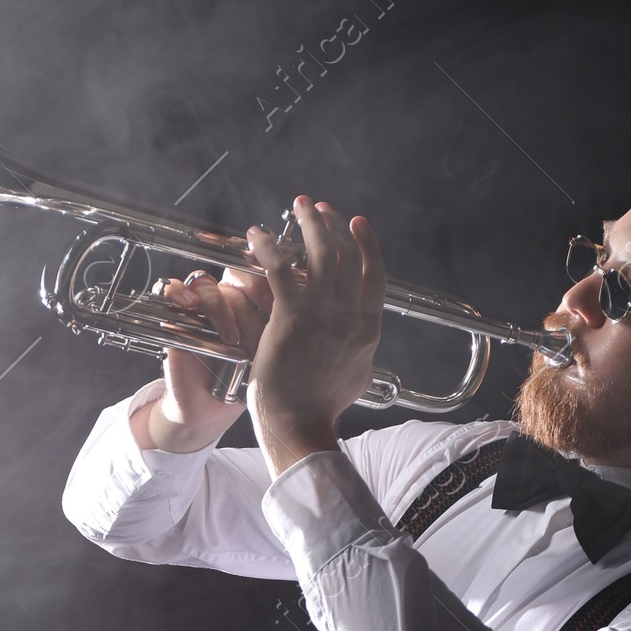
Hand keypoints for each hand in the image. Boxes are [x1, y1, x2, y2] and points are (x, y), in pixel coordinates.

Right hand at [129, 266, 271, 454]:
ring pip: (209, 284)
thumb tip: (308, 309)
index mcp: (253, 303)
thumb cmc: (245, 383)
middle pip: (237, 273)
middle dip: (252, 288)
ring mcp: (201, 307)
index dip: (273, 280)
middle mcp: (227, 300)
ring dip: (221, 305)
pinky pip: (173, 289)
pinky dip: (179, 291)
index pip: (263, 273)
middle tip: (266, 312)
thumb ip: (285, 329)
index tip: (286, 302)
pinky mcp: (177, 317)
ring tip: (231, 338)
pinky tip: (189, 303)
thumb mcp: (272, 355)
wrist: (212, 411)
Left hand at [244, 198, 385, 475]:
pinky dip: (267, 246)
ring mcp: (323, 315)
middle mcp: (351, 316)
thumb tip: (365, 341)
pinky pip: (280, 268)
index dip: (366, 242)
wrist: (298, 423)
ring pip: (320, 253)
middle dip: (333, 223)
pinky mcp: (292, 317)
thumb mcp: (357, 375)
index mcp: (368, 328)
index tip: (354, 222)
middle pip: (347, 254)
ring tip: (298, 206)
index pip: (375, 273)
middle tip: (318, 207)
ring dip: (309, 223)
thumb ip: (362, 350)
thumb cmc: (322, 406)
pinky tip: (255, 235)